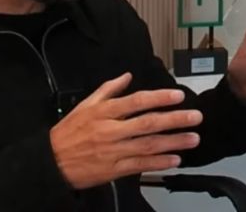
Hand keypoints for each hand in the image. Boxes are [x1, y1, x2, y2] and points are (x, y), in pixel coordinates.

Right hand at [50, 73, 202, 189]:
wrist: (49, 162)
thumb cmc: (67, 133)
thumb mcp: (84, 106)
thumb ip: (108, 89)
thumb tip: (127, 76)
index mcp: (104, 112)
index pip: (136, 101)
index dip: (159, 98)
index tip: (178, 96)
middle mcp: (110, 130)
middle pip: (147, 123)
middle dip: (174, 120)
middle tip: (195, 117)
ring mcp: (113, 151)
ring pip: (147, 145)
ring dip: (173, 142)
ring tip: (193, 138)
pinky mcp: (112, 170)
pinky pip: (139, 165)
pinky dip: (158, 163)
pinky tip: (175, 159)